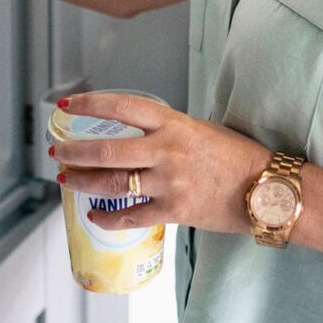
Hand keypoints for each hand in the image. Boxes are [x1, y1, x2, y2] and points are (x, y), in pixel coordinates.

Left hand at [51, 92, 269, 235]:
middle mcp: (167, 150)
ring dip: (83, 182)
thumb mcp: (201, 129)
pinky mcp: (174, 211)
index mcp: (174, 123)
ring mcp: (169, 182)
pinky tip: (94, 216)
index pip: (123, 107)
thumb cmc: (236, 155)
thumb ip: (168, 130)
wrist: (264, 188)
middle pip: (108, 150)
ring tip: (66, 179)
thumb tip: (139, 134)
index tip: (67, 105)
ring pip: (113, 184)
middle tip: (58, 152)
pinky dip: (107, 218)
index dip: (91, 104)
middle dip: (76, 151)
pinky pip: (131, 217)